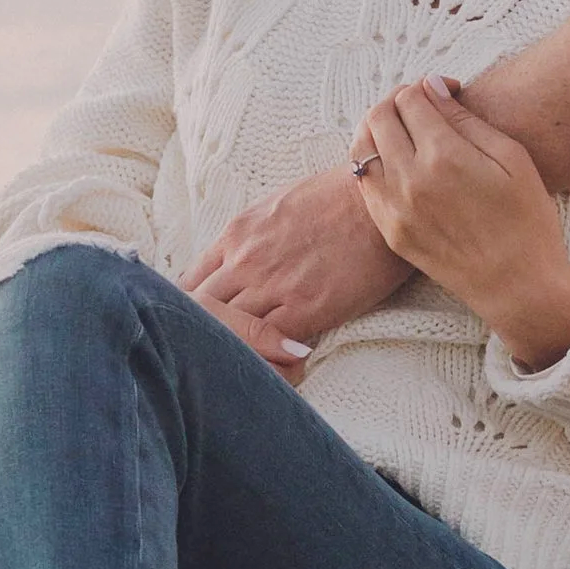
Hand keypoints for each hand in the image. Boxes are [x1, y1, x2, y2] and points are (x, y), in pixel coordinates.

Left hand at [182, 165, 412, 374]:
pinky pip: (269, 345)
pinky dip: (267, 359)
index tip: (199, 326)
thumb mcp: (275, 208)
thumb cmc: (335, 198)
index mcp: (235, 235)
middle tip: (211, 355)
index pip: (191, 284)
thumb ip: (250, 239)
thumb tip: (237, 263)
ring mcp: (272, 286)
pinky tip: (272, 367)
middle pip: (201, 311)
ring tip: (239, 370)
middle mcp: (245, 261)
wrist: (378, 200)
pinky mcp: (305, 308)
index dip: (190, 311)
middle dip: (203, 334)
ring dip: (235, 350)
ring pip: (231, 331)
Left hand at [347, 77, 569, 367]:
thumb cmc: (527, 220)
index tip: (448, 93)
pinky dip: (373, 161)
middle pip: (378, 116)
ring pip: (361, 146)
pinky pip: (364, 181)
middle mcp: (410, 180)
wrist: (519, 286)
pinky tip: (398, 162)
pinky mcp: (389, 230)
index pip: (409, 98)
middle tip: (424, 107)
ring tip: (406, 130)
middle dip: (399, 101)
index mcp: (444, 157)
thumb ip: (466, 119)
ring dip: (378, 128)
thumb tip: (432, 87)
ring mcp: (394, 208)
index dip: (428, 87)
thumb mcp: (512, 159)